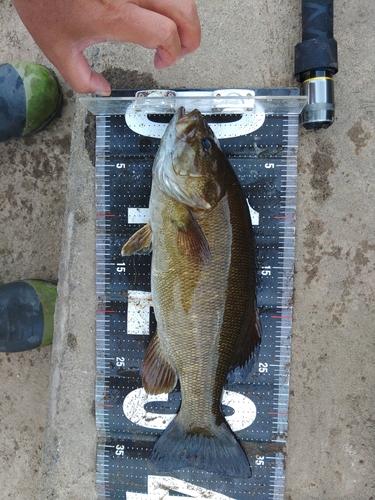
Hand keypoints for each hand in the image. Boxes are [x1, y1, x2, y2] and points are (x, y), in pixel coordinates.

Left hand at [12, 0, 200, 94]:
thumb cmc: (43, 1)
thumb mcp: (56, 48)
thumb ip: (81, 78)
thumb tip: (101, 90)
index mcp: (116, 16)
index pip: (165, 34)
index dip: (172, 53)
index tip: (160, 63)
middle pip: (184, 10)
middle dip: (191, 37)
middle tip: (182, 50)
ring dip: (184, 16)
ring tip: (174, 31)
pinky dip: (169, 3)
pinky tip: (159, 12)